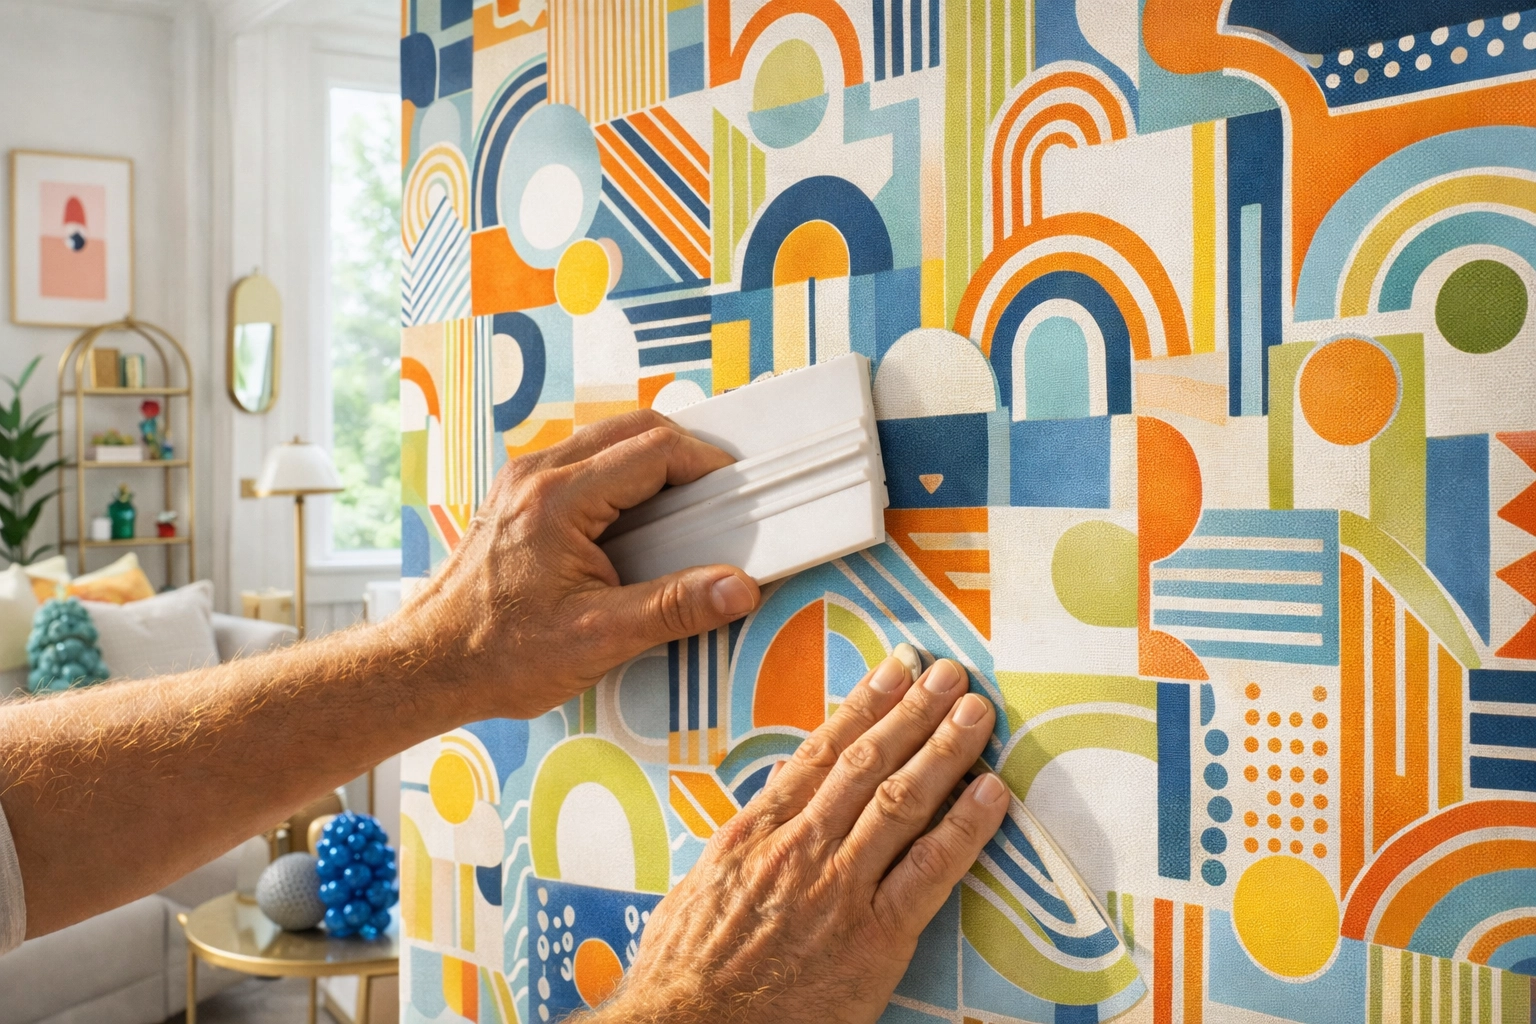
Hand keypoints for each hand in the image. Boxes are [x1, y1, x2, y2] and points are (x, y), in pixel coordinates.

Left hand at [390, 410, 761, 718]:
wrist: (429, 666)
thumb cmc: (497, 654)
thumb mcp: (598, 637)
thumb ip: (674, 607)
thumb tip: (737, 588)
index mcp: (557, 500)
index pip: (653, 451)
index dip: (705, 465)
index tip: (735, 493)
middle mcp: (536, 476)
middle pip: (633, 429)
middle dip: (684, 455)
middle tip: (717, 497)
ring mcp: (523, 481)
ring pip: (608, 440)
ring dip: (652, 462)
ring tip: (683, 511)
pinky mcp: (519, 496)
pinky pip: (585, 462)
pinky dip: (622, 477)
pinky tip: (637, 522)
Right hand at [591, 651, 1010, 1023]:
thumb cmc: (687, 967)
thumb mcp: (704, 882)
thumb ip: (750, 830)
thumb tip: (786, 779)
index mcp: (756, 831)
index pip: (822, 752)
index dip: (865, 705)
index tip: (895, 670)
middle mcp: (800, 848)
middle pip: (868, 763)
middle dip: (914, 711)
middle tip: (950, 674)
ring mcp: (839, 889)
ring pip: (901, 802)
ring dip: (945, 749)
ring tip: (976, 711)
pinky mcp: (874, 938)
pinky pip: (928, 872)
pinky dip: (964, 828)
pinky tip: (990, 792)